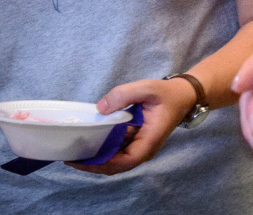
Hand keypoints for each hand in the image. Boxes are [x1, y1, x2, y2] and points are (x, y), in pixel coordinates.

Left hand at [67, 77, 198, 174]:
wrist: (182, 96)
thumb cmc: (167, 94)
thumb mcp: (147, 88)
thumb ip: (124, 94)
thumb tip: (100, 108)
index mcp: (149, 141)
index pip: (125, 161)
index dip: (102, 164)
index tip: (82, 159)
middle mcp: (143, 149)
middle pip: (115, 165)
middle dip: (93, 164)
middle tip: (69, 155)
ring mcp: (139, 147)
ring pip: (114, 160)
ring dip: (95, 157)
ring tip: (74, 149)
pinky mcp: (135, 142)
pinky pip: (116, 151)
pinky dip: (102, 148)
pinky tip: (88, 140)